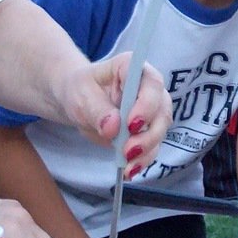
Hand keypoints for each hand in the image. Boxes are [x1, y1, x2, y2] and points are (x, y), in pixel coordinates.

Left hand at [75, 55, 170, 172]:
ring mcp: (151, 109)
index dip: (147, 103)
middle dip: (149, 133)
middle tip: (128, 150)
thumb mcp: (80, 95)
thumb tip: (113, 127)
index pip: (151, 82)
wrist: (76, 100)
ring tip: (127, 164)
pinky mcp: (146, 128)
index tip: (131, 124)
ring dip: (147, 149)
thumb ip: (96, 109)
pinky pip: (152, 145)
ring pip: (160, 129)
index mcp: (132, 68)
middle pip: (162, 109)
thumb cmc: (78, 89)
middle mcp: (148, 87)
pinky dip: (143, 159)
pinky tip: (130, 169)